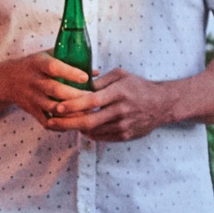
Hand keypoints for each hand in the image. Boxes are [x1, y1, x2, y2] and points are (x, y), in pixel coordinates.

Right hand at [0, 51, 94, 130]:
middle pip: (55, 90)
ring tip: (88, 112)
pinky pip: (46, 121)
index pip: (54, 68)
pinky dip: (60, 125)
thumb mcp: (48, 56)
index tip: (85, 78)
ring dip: (71, 112)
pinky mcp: (31, 110)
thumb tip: (96, 72)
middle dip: (75, 95)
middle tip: (94, 97)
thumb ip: (71, 61)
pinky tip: (74, 123)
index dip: (70, 73)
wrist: (6, 80)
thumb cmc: (36, 65)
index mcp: (38, 63)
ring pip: (52, 107)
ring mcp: (31, 97)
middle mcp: (33, 80)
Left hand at [46, 67, 176, 141]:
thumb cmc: (139, 87)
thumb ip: (100, 81)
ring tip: (63, 124)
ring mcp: (124, 125)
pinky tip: (83, 127)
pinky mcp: (126, 135)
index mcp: (119, 93)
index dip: (72, 106)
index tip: (56, 107)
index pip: (91, 101)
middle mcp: (121, 110)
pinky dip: (90, 133)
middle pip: (88, 121)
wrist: (162, 104)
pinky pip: (102, 137)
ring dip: (76, 128)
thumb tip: (79, 86)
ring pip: (93, 131)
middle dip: (66, 123)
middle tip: (51, 122)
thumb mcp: (121, 75)